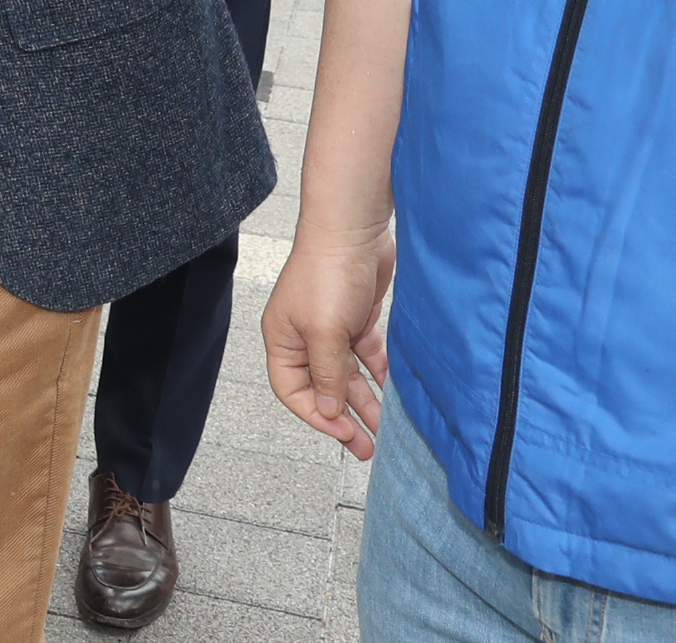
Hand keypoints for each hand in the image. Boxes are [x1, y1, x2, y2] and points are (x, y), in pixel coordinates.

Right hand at [262, 223, 395, 456]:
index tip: (344, 433)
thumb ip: (327, 375)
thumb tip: (329, 411)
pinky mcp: (357, 318)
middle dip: (345, 416)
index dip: (316, 415)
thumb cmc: (326, 273)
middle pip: (323, 387)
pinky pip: (367, 356)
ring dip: (365, 401)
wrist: (353, 229)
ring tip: (384, 429)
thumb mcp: (324, 333)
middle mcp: (304, 337)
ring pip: (348, 375)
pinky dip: (379, 374)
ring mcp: (332, 328)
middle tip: (367, 447)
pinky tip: (392, 393)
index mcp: (283, 339)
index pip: (292, 390)